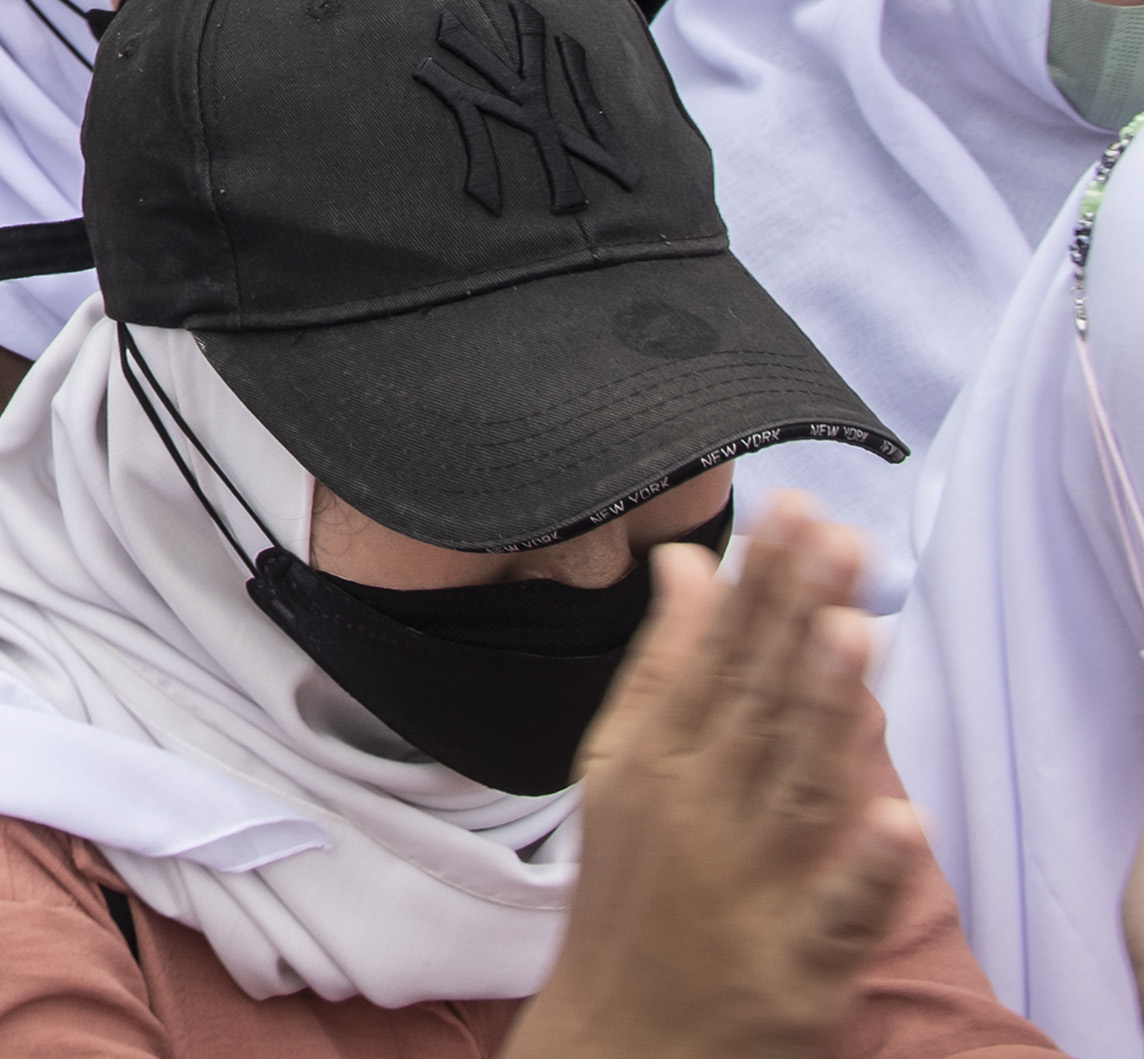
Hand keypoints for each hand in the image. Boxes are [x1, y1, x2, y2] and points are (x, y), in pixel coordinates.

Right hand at [502, 503, 915, 1058]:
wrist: (619, 1036)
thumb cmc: (635, 891)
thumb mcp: (624, 769)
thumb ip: (663, 667)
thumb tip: (686, 566)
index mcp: (654, 762)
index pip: (714, 656)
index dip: (758, 585)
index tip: (794, 512)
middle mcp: (698, 813)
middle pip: (757, 706)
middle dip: (797, 620)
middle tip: (837, 539)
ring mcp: (748, 889)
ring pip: (797, 788)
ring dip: (825, 714)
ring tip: (857, 634)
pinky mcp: (796, 965)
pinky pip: (838, 913)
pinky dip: (866, 871)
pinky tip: (899, 817)